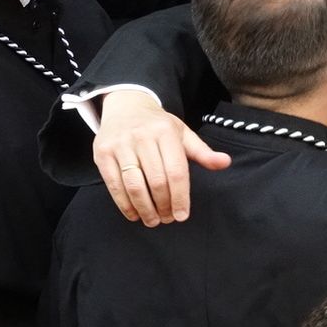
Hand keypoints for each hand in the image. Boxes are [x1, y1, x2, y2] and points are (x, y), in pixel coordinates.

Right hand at [94, 90, 231, 225]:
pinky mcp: (102, 153)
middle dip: (164, 205)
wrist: (125, 105)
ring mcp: (120, 145)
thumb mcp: (182, 133)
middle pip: (156, 181)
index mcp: (166, 132)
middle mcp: (142, 136)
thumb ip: (202, 152)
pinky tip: (134, 214)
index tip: (182, 215)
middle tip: (168, 219)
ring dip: (145, 209)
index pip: (176, 171)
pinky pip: (114, 185)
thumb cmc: (158, 125)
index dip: (180, 197)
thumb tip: (225, 162)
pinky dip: (125, 204)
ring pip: (134, 185)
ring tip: (153, 220)